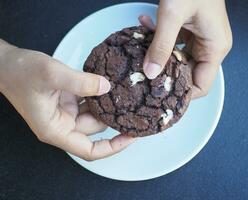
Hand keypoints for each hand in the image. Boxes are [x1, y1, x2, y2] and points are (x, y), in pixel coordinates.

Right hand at [0, 40, 134, 160]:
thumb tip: (106, 87)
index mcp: (56, 130)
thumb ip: (80, 82)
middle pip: (95, 128)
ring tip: (124, 92)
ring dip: (107, 104)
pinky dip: (99, 94)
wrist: (6, 63)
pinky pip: (90, 101)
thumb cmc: (20, 73)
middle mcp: (62, 124)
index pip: (89, 151)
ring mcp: (66, 112)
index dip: (112, 147)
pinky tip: (109, 84)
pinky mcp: (68, 100)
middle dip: (113, 117)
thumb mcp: (51, 74)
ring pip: (94, 113)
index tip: (130, 137)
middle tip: (132, 104)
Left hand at [141, 0, 231, 97]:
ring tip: (143, 46)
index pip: (201, 85)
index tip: (159, 93)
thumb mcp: (173, 14)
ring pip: (178, 60)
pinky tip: (145, 26)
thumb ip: (161, 45)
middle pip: (188, 74)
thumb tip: (151, 72)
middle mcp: (211, 46)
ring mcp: (200, 38)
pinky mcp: (191, 30)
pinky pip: (175, 43)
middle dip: (165, 74)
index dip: (182, 93)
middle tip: (144, 72)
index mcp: (215, 47)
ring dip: (160, 54)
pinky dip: (160, 38)